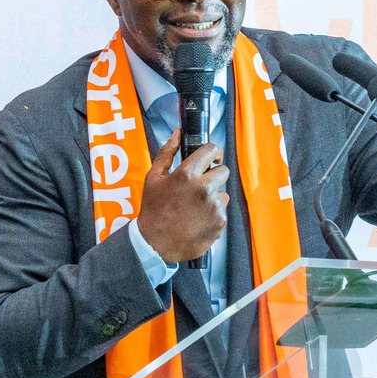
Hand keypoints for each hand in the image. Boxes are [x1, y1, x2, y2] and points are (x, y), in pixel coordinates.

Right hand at [134, 130, 227, 263]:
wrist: (155, 243)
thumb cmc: (153, 210)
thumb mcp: (153, 178)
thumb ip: (167, 153)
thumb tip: (177, 134)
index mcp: (187, 174)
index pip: (212, 150)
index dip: (213, 152)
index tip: (212, 158)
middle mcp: (203, 188)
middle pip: (223, 171)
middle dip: (213, 176)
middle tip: (199, 187)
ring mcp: (213, 206)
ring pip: (223, 193)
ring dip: (213, 197)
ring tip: (194, 208)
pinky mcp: (220, 222)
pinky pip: (222, 211)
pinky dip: (213, 214)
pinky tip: (197, 219)